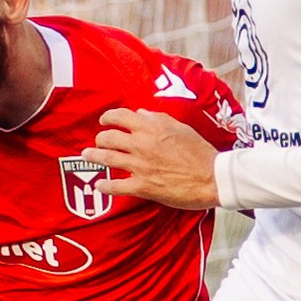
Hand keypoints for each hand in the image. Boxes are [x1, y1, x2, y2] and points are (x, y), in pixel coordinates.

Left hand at [88, 108, 220, 209]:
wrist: (213, 178)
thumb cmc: (200, 152)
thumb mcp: (181, 128)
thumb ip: (159, 119)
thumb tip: (141, 114)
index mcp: (152, 128)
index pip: (120, 116)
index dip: (108, 117)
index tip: (105, 121)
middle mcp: (142, 144)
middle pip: (108, 137)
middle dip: (100, 139)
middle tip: (99, 141)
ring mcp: (140, 166)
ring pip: (107, 158)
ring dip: (94, 156)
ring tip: (87, 155)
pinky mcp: (143, 186)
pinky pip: (116, 186)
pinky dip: (104, 185)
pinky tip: (99, 185)